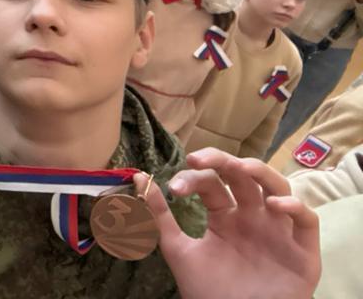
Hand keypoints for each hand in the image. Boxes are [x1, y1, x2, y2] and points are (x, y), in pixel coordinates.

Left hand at [146, 147, 319, 298]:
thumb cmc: (209, 291)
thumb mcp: (179, 250)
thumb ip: (159, 216)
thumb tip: (138, 177)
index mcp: (224, 215)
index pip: (211, 183)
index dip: (193, 178)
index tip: (173, 189)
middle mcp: (252, 217)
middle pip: (244, 176)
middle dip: (222, 160)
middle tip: (198, 159)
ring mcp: (277, 231)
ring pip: (279, 187)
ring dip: (261, 172)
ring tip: (240, 167)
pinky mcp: (302, 252)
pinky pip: (308, 221)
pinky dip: (296, 207)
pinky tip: (275, 205)